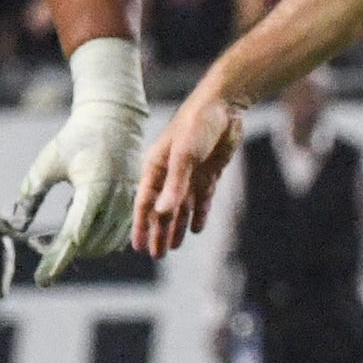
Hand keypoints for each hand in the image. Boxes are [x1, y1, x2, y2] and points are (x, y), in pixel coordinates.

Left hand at [11, 37, 146, 285]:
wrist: (115, 119)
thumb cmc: (78, 137)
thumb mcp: (48, 162)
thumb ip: (32, 193)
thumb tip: (15, 224)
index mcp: (93, 190)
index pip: (73, 237)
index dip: (56, 260)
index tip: (42, 279)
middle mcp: (116, 201)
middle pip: (87, 246)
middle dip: (61, 252)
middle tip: (38, 245)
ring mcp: (129, 204)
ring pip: (103, 246)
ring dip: (79, 249)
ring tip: (56, 235)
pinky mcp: (135, 205)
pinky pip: (117, 238)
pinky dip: (96, 242)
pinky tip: (78, 227)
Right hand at [134, 81, 246, 255]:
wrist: (224, 106)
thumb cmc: (197, 125)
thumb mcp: (184, 156)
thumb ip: (174, 186)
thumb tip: (163, 213)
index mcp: (157, 167)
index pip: (145, 202)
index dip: (141, 225)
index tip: (137, 247)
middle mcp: (171, 173)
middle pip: (162, 209)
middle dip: (159, 232)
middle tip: (157, 255)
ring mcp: (190, 174)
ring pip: (181, 208)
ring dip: (177, 227)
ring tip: (173, 248)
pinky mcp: (208, 172)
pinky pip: (201, 199)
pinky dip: (199, 213)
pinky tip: (197, 229)